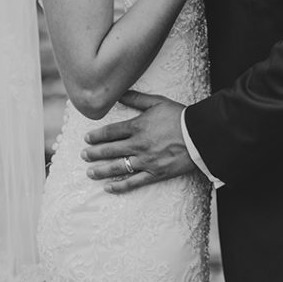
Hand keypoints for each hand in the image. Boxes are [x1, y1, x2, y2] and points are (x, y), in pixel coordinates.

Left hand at [81, 91, 195, 193]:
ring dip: (101, 170)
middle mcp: (138, 144)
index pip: (111, 132)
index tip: (87, 139)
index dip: (97, 136)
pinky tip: (109, 188)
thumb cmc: (179, 116)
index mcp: (138, 126)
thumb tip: (119, 93)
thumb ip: (137, 99)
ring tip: (90, 172)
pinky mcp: (155, 173)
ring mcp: (145, 161)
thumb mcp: (157, 102)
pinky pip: (134, 182)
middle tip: (83, 155)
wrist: (199, 135)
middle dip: (94, 153)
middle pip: (110, 150)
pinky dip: (120, 186)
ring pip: (118, 167)